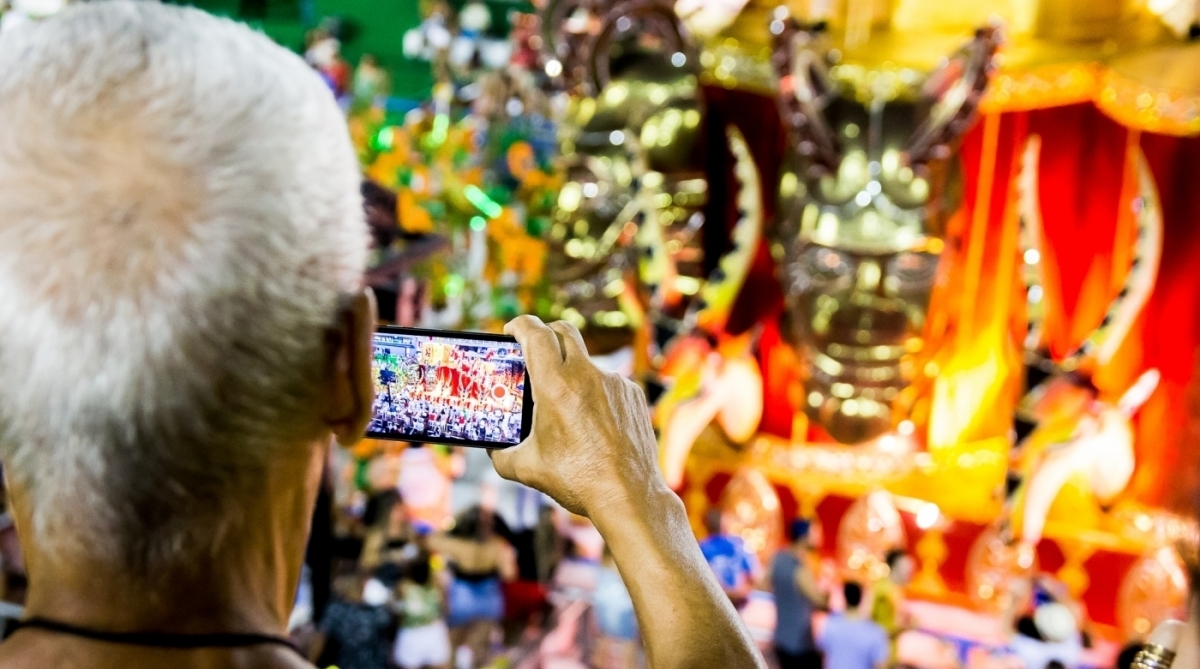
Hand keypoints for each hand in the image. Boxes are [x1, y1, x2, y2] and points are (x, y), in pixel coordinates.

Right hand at [490, 316, 665, 518]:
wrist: (628, 495)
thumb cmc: (577, 480)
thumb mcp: (527, 469)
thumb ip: (502, 456)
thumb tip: (492, 450)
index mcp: (555, 385)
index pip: (535, 333)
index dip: (520, 325)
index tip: (512, 330)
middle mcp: (586, 375)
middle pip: (564, 331)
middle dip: (546, 333)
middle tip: (534, 349)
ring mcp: (614, 382)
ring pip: (587, 361)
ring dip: (572, 370)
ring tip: (564, 403)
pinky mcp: (632, 395)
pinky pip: (609, 383)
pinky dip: (595, 393)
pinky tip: (592, 421)